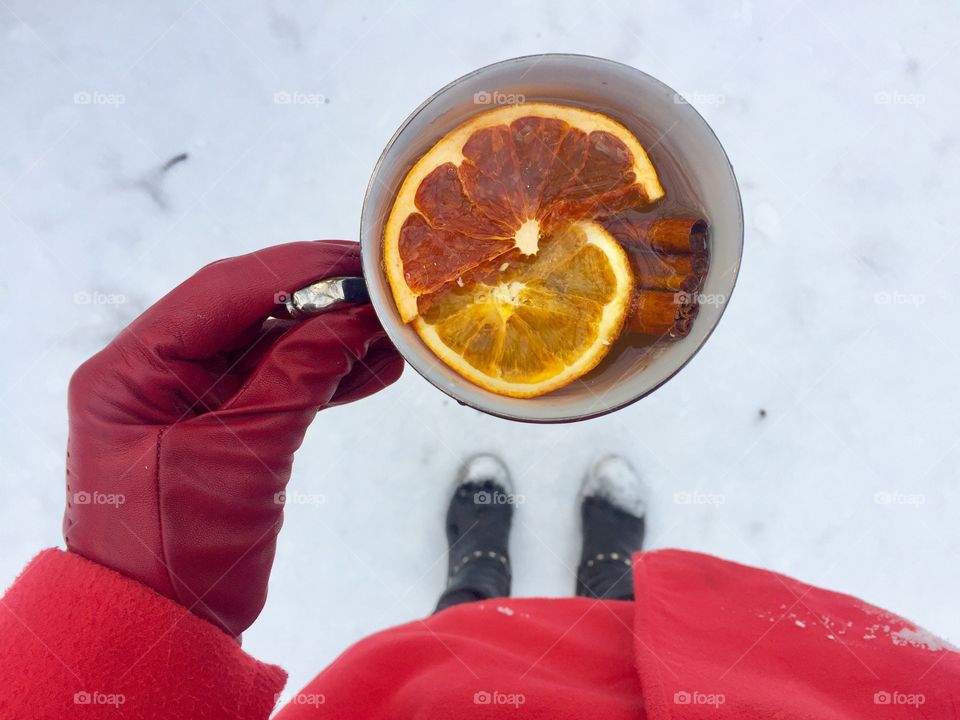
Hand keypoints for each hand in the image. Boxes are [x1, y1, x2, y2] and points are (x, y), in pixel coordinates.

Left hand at [63, 241, 402, 637]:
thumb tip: (357, 317)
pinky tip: (372, 367)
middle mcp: (155, 370)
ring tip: (389, 330)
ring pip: (270, 344)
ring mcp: (189, 397)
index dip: (296, 270)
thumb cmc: (175, 550)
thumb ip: (299, 375)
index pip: (222, 292)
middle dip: (320, 299)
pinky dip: (325, 375)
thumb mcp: (241, 455)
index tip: (358, 264)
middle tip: (384, 289)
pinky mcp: (222, 425)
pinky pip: (278, 382)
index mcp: (132, 367)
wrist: (162, 626)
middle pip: (249, 310)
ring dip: (330, 336)